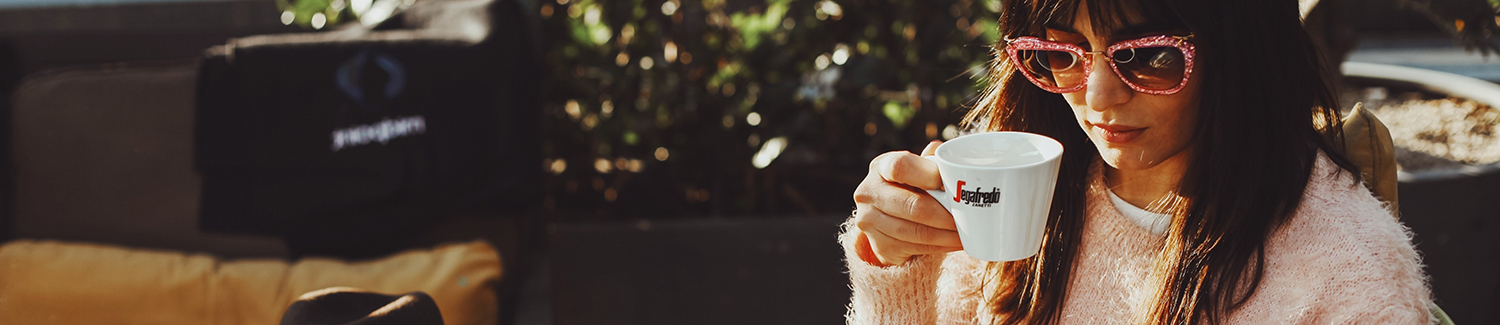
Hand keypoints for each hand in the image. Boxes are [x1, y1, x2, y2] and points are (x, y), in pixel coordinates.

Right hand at [851, 140, 962, 265]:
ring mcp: (870, 221)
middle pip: (913, 206)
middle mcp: (869, 193)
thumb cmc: (908, 187)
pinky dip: (940, 246)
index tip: (951, 184)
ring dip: (946, 235)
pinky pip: (916, 248)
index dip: (929, 175)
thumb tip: (943, 150)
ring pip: (916, 231)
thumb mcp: (915, 170)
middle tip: (968, 218)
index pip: (900, 167)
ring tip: (966, 233)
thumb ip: (930, 162)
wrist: (885, 217)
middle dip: (946, 215)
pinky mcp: (879, 245)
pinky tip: (954, 242)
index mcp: (880, 167)